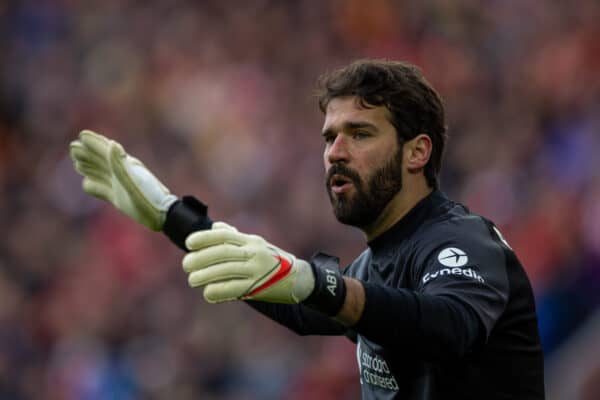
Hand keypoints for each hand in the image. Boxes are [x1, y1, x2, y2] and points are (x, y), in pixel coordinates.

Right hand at [69, 130, 177, 230]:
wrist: (160, 216)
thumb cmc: (148, 197)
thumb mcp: (132, 180)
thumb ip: (120, 164)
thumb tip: (112, 143)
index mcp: (125, 165)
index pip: (106, 150)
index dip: (94, 143)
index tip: (82, 135)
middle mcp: (121, 173)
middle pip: (100, 161)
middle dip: (87, 154)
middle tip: (73, 147)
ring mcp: (119, 186)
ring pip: (100, 173)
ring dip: (89, 167)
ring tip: (77, 163)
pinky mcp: (118, 198)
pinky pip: (102, 190)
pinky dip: (93, 186)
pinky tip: (87, 184)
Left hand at [182, 222, 315, 303]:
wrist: (299, 279)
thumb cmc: (273, 260)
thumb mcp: (257, 244)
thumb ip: (235, 236)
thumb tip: (215, 227)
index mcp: (251, 241)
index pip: (225, 235)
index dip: (205, 238)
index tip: (189, 243)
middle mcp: (254, 252)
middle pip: (223, 253)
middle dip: (201, 258)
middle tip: (186, 265)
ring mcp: (257, 270)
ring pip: (226, 270)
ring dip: (206, 275)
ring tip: (192, 280)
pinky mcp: (259, 287)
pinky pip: (235, 288)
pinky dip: (219, 290)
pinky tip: (208, 293)